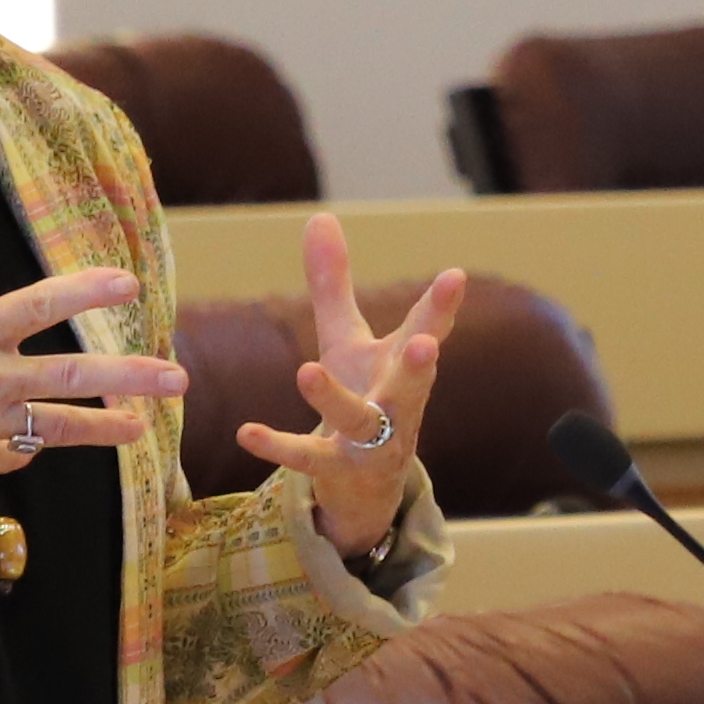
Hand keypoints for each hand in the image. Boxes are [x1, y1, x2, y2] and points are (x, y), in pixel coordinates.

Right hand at [0, 223, 187, 518]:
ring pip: (59, 426)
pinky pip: (18, 450)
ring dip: (105, 426)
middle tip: (177, 377)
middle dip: (130, 376)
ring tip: (142, 428)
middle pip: (72, 374)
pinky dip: (26, 442)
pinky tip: (26, 437)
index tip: (128, 284)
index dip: (86, 291)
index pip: (40, 304)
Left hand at [230, 212, 461, 557]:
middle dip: (419, 367)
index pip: (426, 330)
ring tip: (306, 371)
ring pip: (360, 421)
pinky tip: (247, 432)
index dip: (442, 306)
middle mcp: (396, 404)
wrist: (365, 487)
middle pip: (411, 386)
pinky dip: (278, 446)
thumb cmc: (363, 396)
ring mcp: (370, 442)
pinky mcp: (337, 470)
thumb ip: (332, 282)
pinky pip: (308, 458)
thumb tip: (320, 215)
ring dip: (334, 399)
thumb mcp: (346, 339)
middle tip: (424, 347)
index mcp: (399, 365)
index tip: (455, 276)